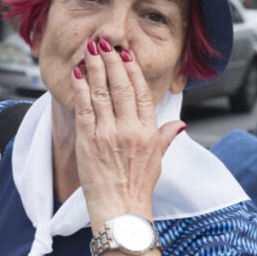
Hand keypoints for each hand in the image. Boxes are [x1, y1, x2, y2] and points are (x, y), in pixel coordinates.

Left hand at [70, 38, 183, 225]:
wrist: (120, 211)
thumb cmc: (138, 189)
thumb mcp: (158, 161)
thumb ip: (167, 137)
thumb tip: (179, 123)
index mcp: (149, 132)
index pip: (141, 92)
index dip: (132, 70)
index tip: (125, 55)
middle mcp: (130, 130)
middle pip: (121, 86)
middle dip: (112, 61)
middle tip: (106, 44)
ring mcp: (108, 134)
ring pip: (101, 92)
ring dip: (95, 67)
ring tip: (90, 50)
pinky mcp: (89, 141)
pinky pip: (84, 108)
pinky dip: (80, 88)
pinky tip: (77, 74)